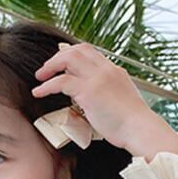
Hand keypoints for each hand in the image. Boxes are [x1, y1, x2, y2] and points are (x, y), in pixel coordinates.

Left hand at [32, 42, 156, 150]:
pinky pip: (61, 82)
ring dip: (50, 66)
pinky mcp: (88, 92)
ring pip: (68, 59)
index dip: (72, 53)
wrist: (139, 129)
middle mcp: (106, 70)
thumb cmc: (131, 123)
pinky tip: (38, 92)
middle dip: (58, 56)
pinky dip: (47, 86)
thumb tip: (94, 100)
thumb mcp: (121, 100)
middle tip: (46, 69)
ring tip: (40, 77)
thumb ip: (107, 94)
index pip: (90, 52)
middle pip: (78, 50)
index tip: (60, 62)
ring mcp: (97, 79)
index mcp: (114, 71)